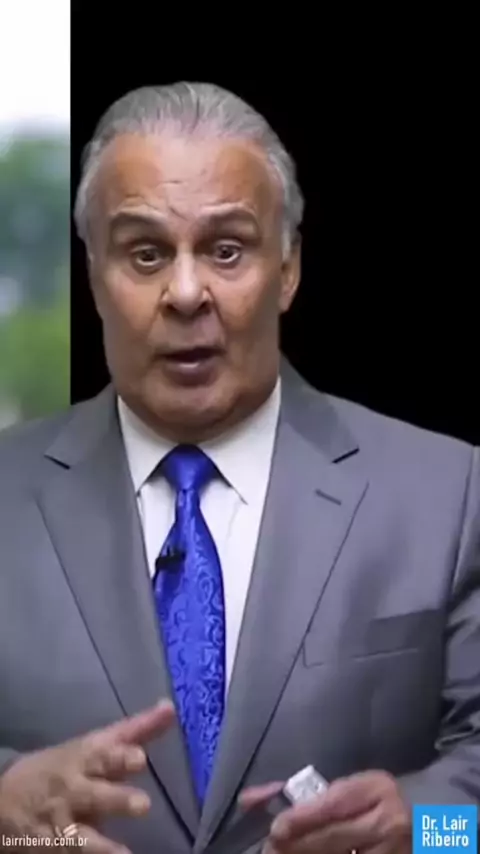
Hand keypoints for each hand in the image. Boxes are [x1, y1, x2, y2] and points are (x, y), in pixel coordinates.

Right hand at [0, 700, 174, 852]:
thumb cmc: (67, 767)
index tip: (140, 758)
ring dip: (102, 846)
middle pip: (95, 796)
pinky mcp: (54, 849)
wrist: (5, 799)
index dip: (120, 757)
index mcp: (84, 759)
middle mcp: (73, 790)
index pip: (103, 756)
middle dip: (116, 800)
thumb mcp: (95, 745)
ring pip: (80, 836)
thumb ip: (136, 730)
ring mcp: (62, 823)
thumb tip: (170, 708)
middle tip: (143, 804)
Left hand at [240, 771, 410, 853]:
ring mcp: (394, 851)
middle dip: (298, 846)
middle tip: (273, 849)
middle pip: (335, 838)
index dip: (303, 818)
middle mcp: (390, 820)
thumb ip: (299, 793)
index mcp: (375, 788)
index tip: (276, 829)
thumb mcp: (344, 788)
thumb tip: (248, 800)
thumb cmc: (371, 801)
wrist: (422, 821)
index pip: (334, 804)